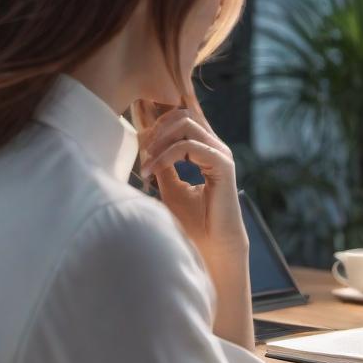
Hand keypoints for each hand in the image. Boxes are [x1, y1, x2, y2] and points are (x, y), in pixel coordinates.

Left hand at [134, 94, 248, 263]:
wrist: (211, 246)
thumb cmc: (193, 221)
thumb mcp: (170, 187)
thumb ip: (163, 164)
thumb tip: (147, 147)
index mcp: (205, 150)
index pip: (182, 120)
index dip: (158, 125)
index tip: (140, 147)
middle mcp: (214, 148)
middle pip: (183, 115)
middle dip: (157, 129)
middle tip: (142, 152)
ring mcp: (220, 154)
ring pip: (185, 124)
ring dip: (159, 141)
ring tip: (147, 163)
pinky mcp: (222, 164)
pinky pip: (189, 146)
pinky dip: (166, 156)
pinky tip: (152, 171)